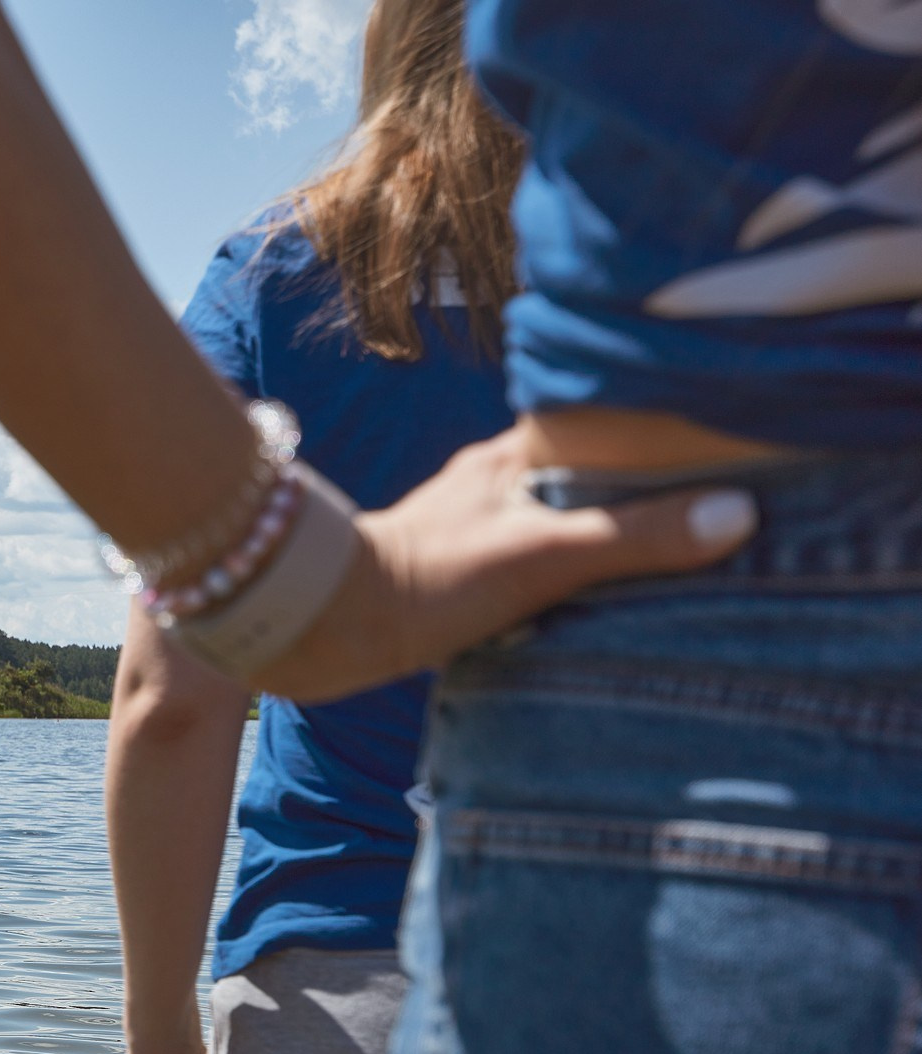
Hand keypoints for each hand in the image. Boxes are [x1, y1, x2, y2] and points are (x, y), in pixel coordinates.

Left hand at [249, 423, 760, 701]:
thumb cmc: (427, 579)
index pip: (605, 423)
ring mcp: (469, 525)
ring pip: (554, 514)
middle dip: (640, 485)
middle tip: (714, 500)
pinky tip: (591, 595)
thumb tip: (737, 514)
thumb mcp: (542, 556)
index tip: (724, 439)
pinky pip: (528, 559)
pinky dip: (565, 570)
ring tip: (669, 550)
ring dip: (601, 531)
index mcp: (514, 457)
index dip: (661, 430)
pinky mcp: (450, 571)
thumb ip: (633, 537)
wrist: (321, 625)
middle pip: (584, 472)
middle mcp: (491, 481)